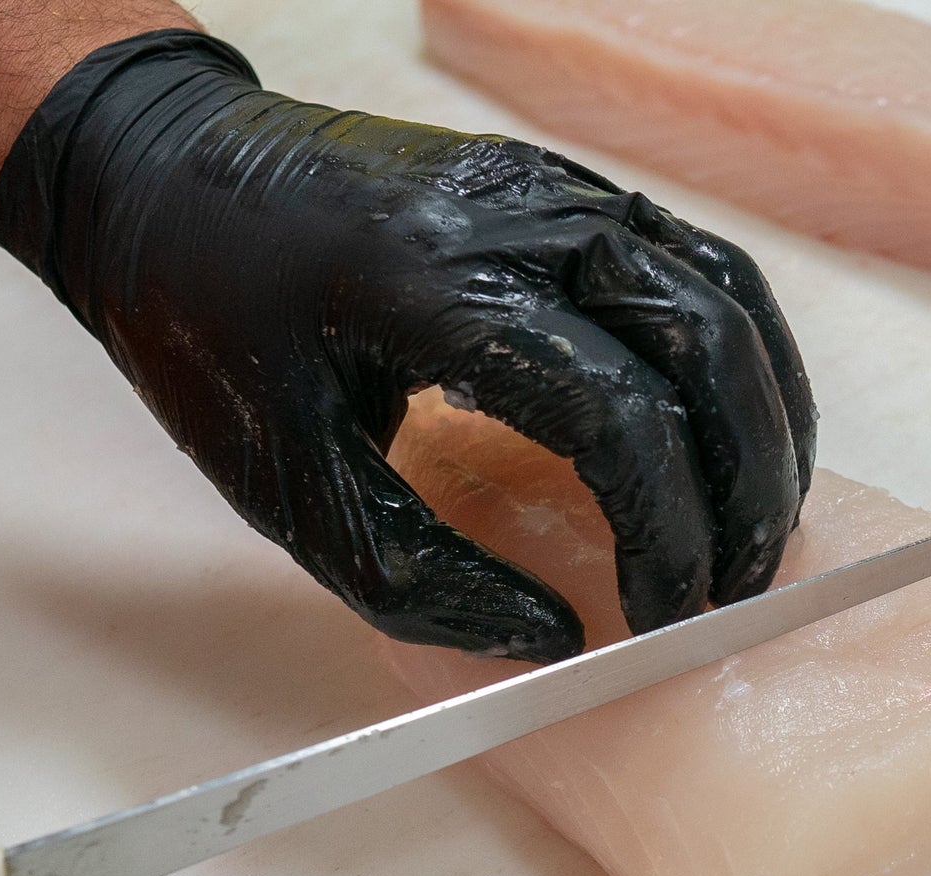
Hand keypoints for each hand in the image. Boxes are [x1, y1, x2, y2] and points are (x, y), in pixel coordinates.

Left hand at [0, 30, 816, 661]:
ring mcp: (556, 187)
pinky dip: (742, 358)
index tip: (662, 621)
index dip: (665, 534)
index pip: (618, 415)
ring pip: (725, 297)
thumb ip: (422, 583)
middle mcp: (520, 217)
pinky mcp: (567, 187)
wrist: (165, 179)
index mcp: (437, 287)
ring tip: (760, 525)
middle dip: (746, 485)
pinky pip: (698, 264)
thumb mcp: (290, 488)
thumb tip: (551, 641)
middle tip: (737, 589)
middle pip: (705, 347)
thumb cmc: (210, 326)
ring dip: (765, 420)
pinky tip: (741, 431)